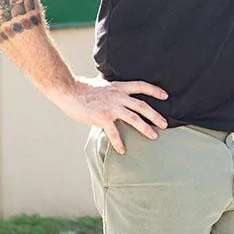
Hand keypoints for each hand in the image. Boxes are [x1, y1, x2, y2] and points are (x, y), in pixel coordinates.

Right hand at [52, 76, 169, 154]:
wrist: (68, 90)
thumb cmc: (83, 88)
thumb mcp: (102, 83)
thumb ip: (111, 87)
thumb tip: (111, 84)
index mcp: (119, 87)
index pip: (141, 86)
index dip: (154, 90)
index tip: (165, 96)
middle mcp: (118, 96)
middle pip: (142, 105)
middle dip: (155, 115)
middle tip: (165, 124)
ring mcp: (111, 107)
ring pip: (134, 118)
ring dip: (145, 128)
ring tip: (154, 136)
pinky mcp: (102, 118)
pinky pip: (114, 132)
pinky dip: (119, 142)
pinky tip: (123, 150)